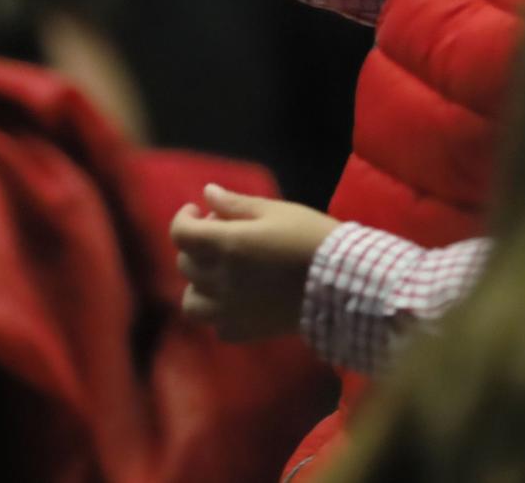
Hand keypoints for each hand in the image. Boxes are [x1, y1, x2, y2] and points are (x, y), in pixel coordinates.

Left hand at [170, 185, 338, 341]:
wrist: (343, 283)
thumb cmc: (311, 238)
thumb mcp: (277, 212)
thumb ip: (237, 204)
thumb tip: (208, 192)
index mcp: (227, 245)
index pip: (180, 233)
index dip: (183, 218)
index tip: (198, 210)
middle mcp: (221, 280)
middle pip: (185, 263)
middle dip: (197, 244)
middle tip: (222, 234)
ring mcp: (230, 310)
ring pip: (192, 301)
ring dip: (199, 284)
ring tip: (220, 274)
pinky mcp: (245, 331)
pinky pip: (216, 326)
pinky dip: (219, 313)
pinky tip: (237, 301)